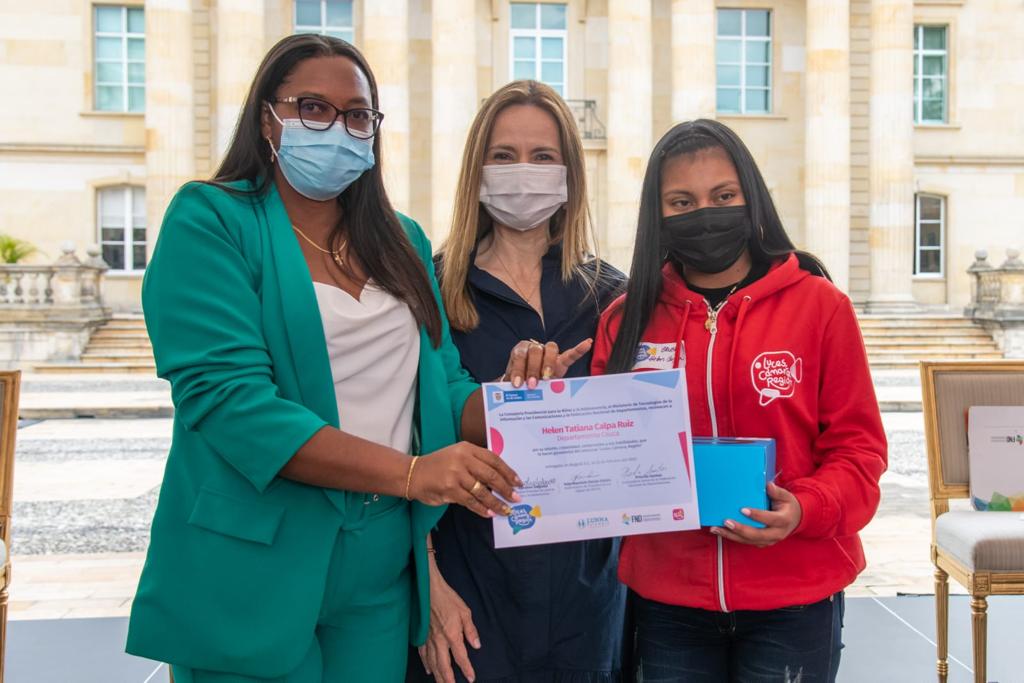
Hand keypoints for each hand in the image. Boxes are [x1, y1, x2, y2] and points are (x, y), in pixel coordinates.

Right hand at [408, 442, 521, 517]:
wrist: (414, 473)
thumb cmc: (439, 465)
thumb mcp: (458, 455)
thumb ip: (476, 463)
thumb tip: (500, 479)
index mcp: (467, 448)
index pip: (494, 459)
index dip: (508, 472)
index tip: (518, 482)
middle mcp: (463, 459)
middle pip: (491, 475)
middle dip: (506, 489)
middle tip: (516, 498)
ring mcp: (456, 475)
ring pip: (482, 491)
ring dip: (496, 503)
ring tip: (505, 510)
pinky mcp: (450, 489)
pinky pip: (470, 501)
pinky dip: (481, 508)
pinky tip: (489, 513)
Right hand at [418, 562, 480, 682]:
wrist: (429, 590)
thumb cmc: (448, 599)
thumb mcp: (465, 612)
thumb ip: (471, 631)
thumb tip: (477, 645)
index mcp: (452, 635)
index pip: (461, 657)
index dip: (466, 669)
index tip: (471, 678)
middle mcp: (440, 640)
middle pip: (444, 666)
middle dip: (449, 680)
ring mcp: (428, 639)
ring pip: (432, 663)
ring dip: (437, 676)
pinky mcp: (421, 636)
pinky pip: (423, 654)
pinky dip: (426, 664)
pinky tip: (428, 670)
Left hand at [503, 338, 592, 388]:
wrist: (525, 385)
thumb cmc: (519, 383)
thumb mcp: (514, 384)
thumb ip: (516, 387)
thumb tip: (515, 395)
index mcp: (520, 352)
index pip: (520, 355)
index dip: (518, 369)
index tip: (518, 383)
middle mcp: (534, 348)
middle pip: (535, 350)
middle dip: (533, 368)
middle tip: (532, 385)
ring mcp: (548, 353)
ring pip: (550, 349)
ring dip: (548, 363)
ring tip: (547, 378)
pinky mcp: (561, 360)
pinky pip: (570, 354)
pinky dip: (579, 349)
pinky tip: (588, 343)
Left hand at [711, 483, 801, 547]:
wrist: (795, 519)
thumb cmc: (788, 506)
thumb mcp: (786, 496)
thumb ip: (777, 492)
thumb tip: (768, 485)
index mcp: (783, 520)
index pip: (770, 519)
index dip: (757, 515)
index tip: (743, 509)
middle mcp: (776, 533)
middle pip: (757, 535)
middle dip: (740, 529)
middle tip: (726, 521)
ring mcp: (769, 540)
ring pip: (749, 541)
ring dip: (731, 535)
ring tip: (717, 528)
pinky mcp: (761, 543)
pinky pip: (746, 542)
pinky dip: (733, 537)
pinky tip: (721, 531)